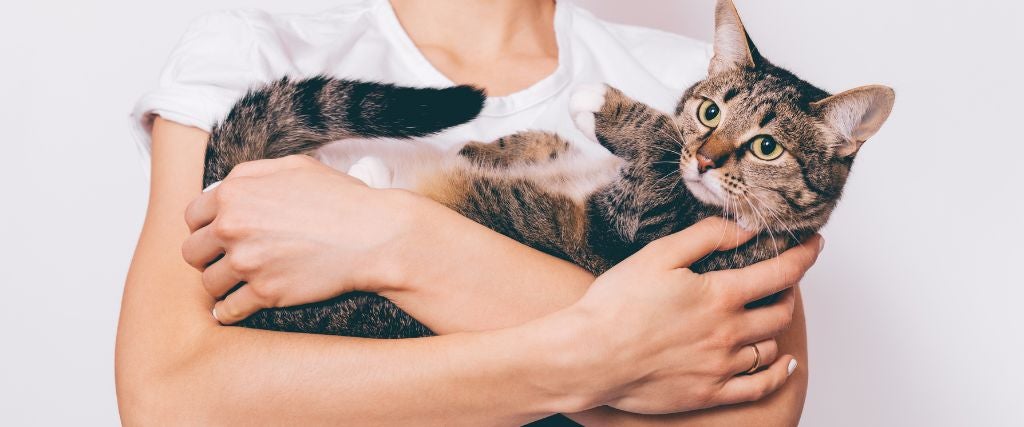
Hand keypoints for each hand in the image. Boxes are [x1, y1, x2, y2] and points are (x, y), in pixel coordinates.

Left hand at [181, 155, 418, 323]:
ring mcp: (248, 263)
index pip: (192, 216)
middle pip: (193, 252)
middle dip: (208, 257)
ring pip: (209, 283)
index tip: (218, 236)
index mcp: (235, 194)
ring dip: (222, 284)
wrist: (373, 235)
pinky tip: (236, 307)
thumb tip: (228, 187)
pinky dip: (229, 311)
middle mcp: (233, 227)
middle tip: (227, 260)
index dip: (205, 226)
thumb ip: (252, 174)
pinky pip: (228, 310)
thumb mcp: (294, 167)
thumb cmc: (340, 198)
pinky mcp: (266, 293)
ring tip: (238, 283)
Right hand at [553, 218, 821, 413]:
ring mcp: (721, 367)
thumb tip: (743, 229)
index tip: (814, 244)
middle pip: (780, 311)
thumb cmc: (616, 305)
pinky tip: (783, 363)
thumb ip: (706, 237)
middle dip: (789, 291)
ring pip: (769, 347)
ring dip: (775, 328)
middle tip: (784, 280)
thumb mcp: (659, 255)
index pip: (780, 272)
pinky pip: (759, 387)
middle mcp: (729, 333)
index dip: (803, 255)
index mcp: (719, 295)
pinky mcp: (708, 393)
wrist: (589, 356)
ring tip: (769, 315)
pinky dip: (778, 373)